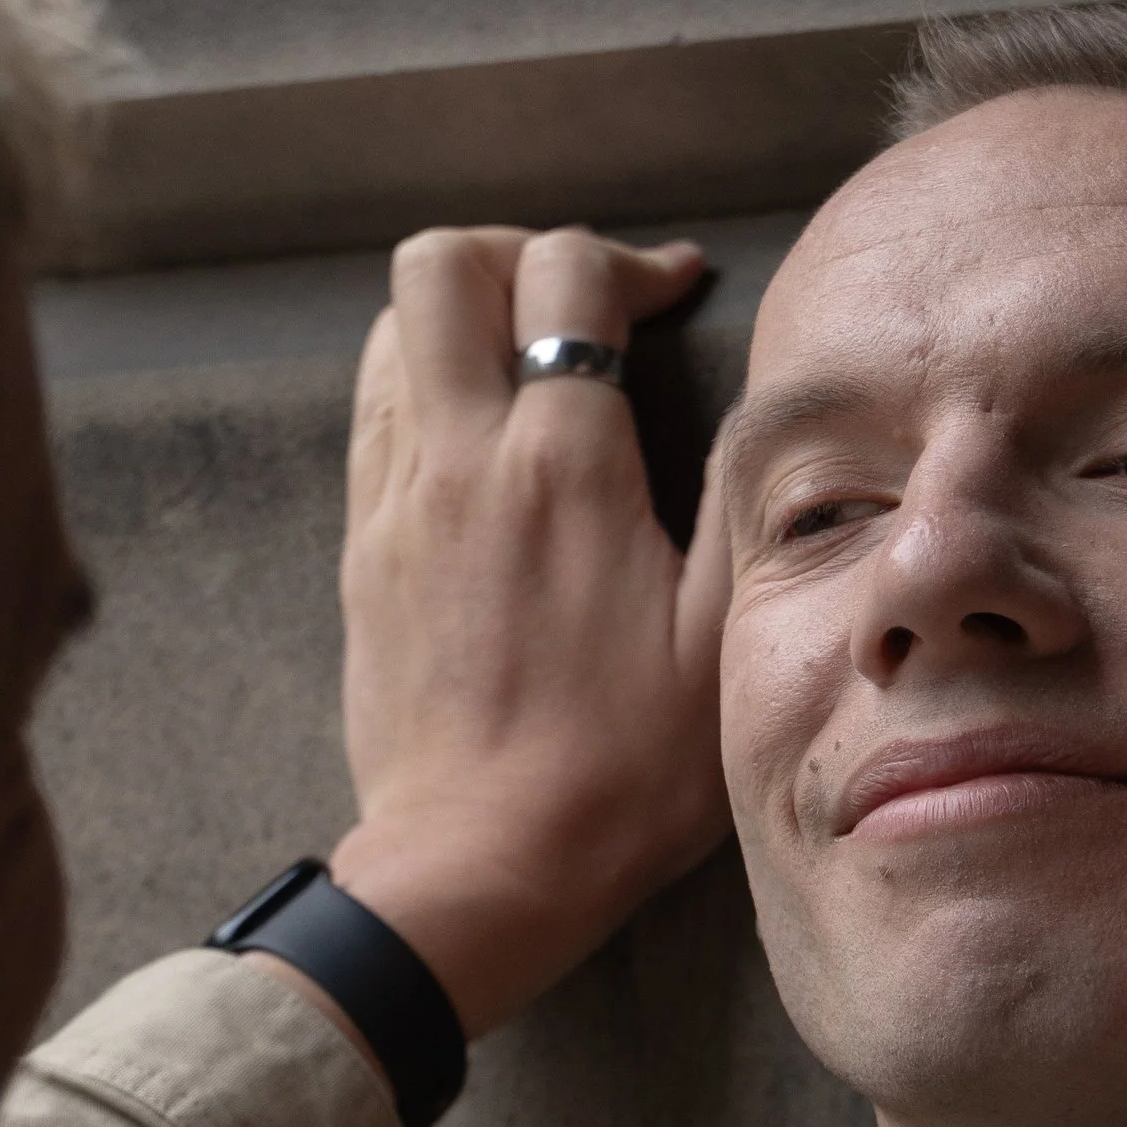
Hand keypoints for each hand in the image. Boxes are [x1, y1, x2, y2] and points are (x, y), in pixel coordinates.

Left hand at [327, 223, 733, 1034]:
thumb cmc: (616, 778)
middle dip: (517, 256)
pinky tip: (485, 451)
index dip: (628, 262)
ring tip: (532, 369)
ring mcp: (395, 506)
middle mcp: (460, 463)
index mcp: (561, 469)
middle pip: (440, 267)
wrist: (478, 870)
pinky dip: (423, 392)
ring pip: (390, 333)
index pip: (566, 279)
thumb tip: (763, 404)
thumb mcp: (723, 643)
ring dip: (462, 322)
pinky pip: (374, 418)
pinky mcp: (363, 555)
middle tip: (580, 308)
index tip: (672, 296)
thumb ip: (741, 501)